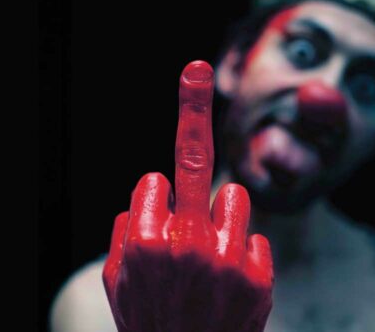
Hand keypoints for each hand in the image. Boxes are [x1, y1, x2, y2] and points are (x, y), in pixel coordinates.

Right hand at [102, 60, 273, 331]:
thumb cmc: (148, 321)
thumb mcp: (116, 279)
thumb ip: (129, 228)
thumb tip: (153, 188)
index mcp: (145, 241)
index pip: (153, 181)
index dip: (153, 198)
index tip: (157, 205)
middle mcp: (187, 243)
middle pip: (193, 160)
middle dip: (191, 110)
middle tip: (195, 69)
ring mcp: (227, 259)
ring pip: (231, 196)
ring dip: (219, 216)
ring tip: (210, 260)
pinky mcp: (258, 276)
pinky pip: (250, 238)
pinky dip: (239, 253)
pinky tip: (228, 285)